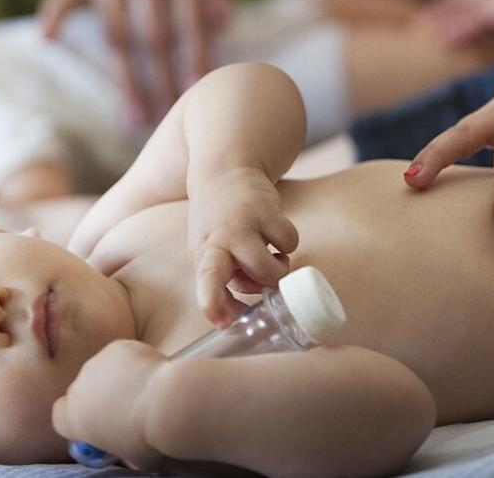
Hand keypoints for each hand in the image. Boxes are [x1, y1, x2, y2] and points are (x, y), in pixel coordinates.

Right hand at [39, 0, 230, 124]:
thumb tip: (222, 23)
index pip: (187, 15)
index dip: (194, 57)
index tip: (199, 94)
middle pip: (150, 31)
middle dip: (161, 80)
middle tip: (169, 120)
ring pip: (114, 30)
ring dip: (125, 80)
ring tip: (135, 118)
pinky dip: (53, 17)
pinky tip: (46, 41)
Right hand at [51, 339, 169, 470]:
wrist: (164, 403)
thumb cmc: (147, 437)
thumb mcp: (131, 458)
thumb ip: (121, 450)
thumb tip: (131, 450)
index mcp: (73, 419)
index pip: (60, 415)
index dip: (76, 417)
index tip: (95, 422)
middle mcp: (78, 388)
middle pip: (82, 390)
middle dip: (99, 395)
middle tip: (126, 404)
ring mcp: (96, 363)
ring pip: (103, 369)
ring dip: (117, 377)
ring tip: (143, 389)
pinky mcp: (116, 347)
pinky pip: (122, 354)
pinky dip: (133, 361)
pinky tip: (150, 373)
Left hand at [188, 166, 298, 325]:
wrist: (226, 171)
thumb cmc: (219, 222)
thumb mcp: (211, 249)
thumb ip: (227, 278)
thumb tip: (246, 308)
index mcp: (203, 252)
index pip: (206, 279)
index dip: (213, 302)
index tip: (223, 323)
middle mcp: (221, 239)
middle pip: (235, 272)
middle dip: (253, 287)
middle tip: (268, 289)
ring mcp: (244, 224)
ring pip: (269, 269)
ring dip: (278, 272)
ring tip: (274, 261)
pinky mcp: (268, 210)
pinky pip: (290, 243)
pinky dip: (289, 246)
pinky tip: (277, 237)